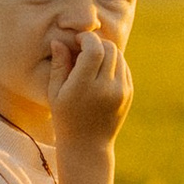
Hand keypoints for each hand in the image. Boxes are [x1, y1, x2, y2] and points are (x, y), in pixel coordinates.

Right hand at [49, 25, 132, 150]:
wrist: (88, 145)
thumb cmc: (65, 118)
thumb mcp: (55, 92)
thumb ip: (58, 65)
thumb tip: (59, 40)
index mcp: (84, 87)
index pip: (94, 49)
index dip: (86, 39)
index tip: (77, 41)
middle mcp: (106, 87)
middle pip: (109, 49)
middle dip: (96, 43)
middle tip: (83, 48)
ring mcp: (121, 91)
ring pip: (119, 56)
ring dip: (105, 51)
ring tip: (91, 59)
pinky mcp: (128, 93)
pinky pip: (124, 67)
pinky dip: (113, 62)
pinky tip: (100, 71)